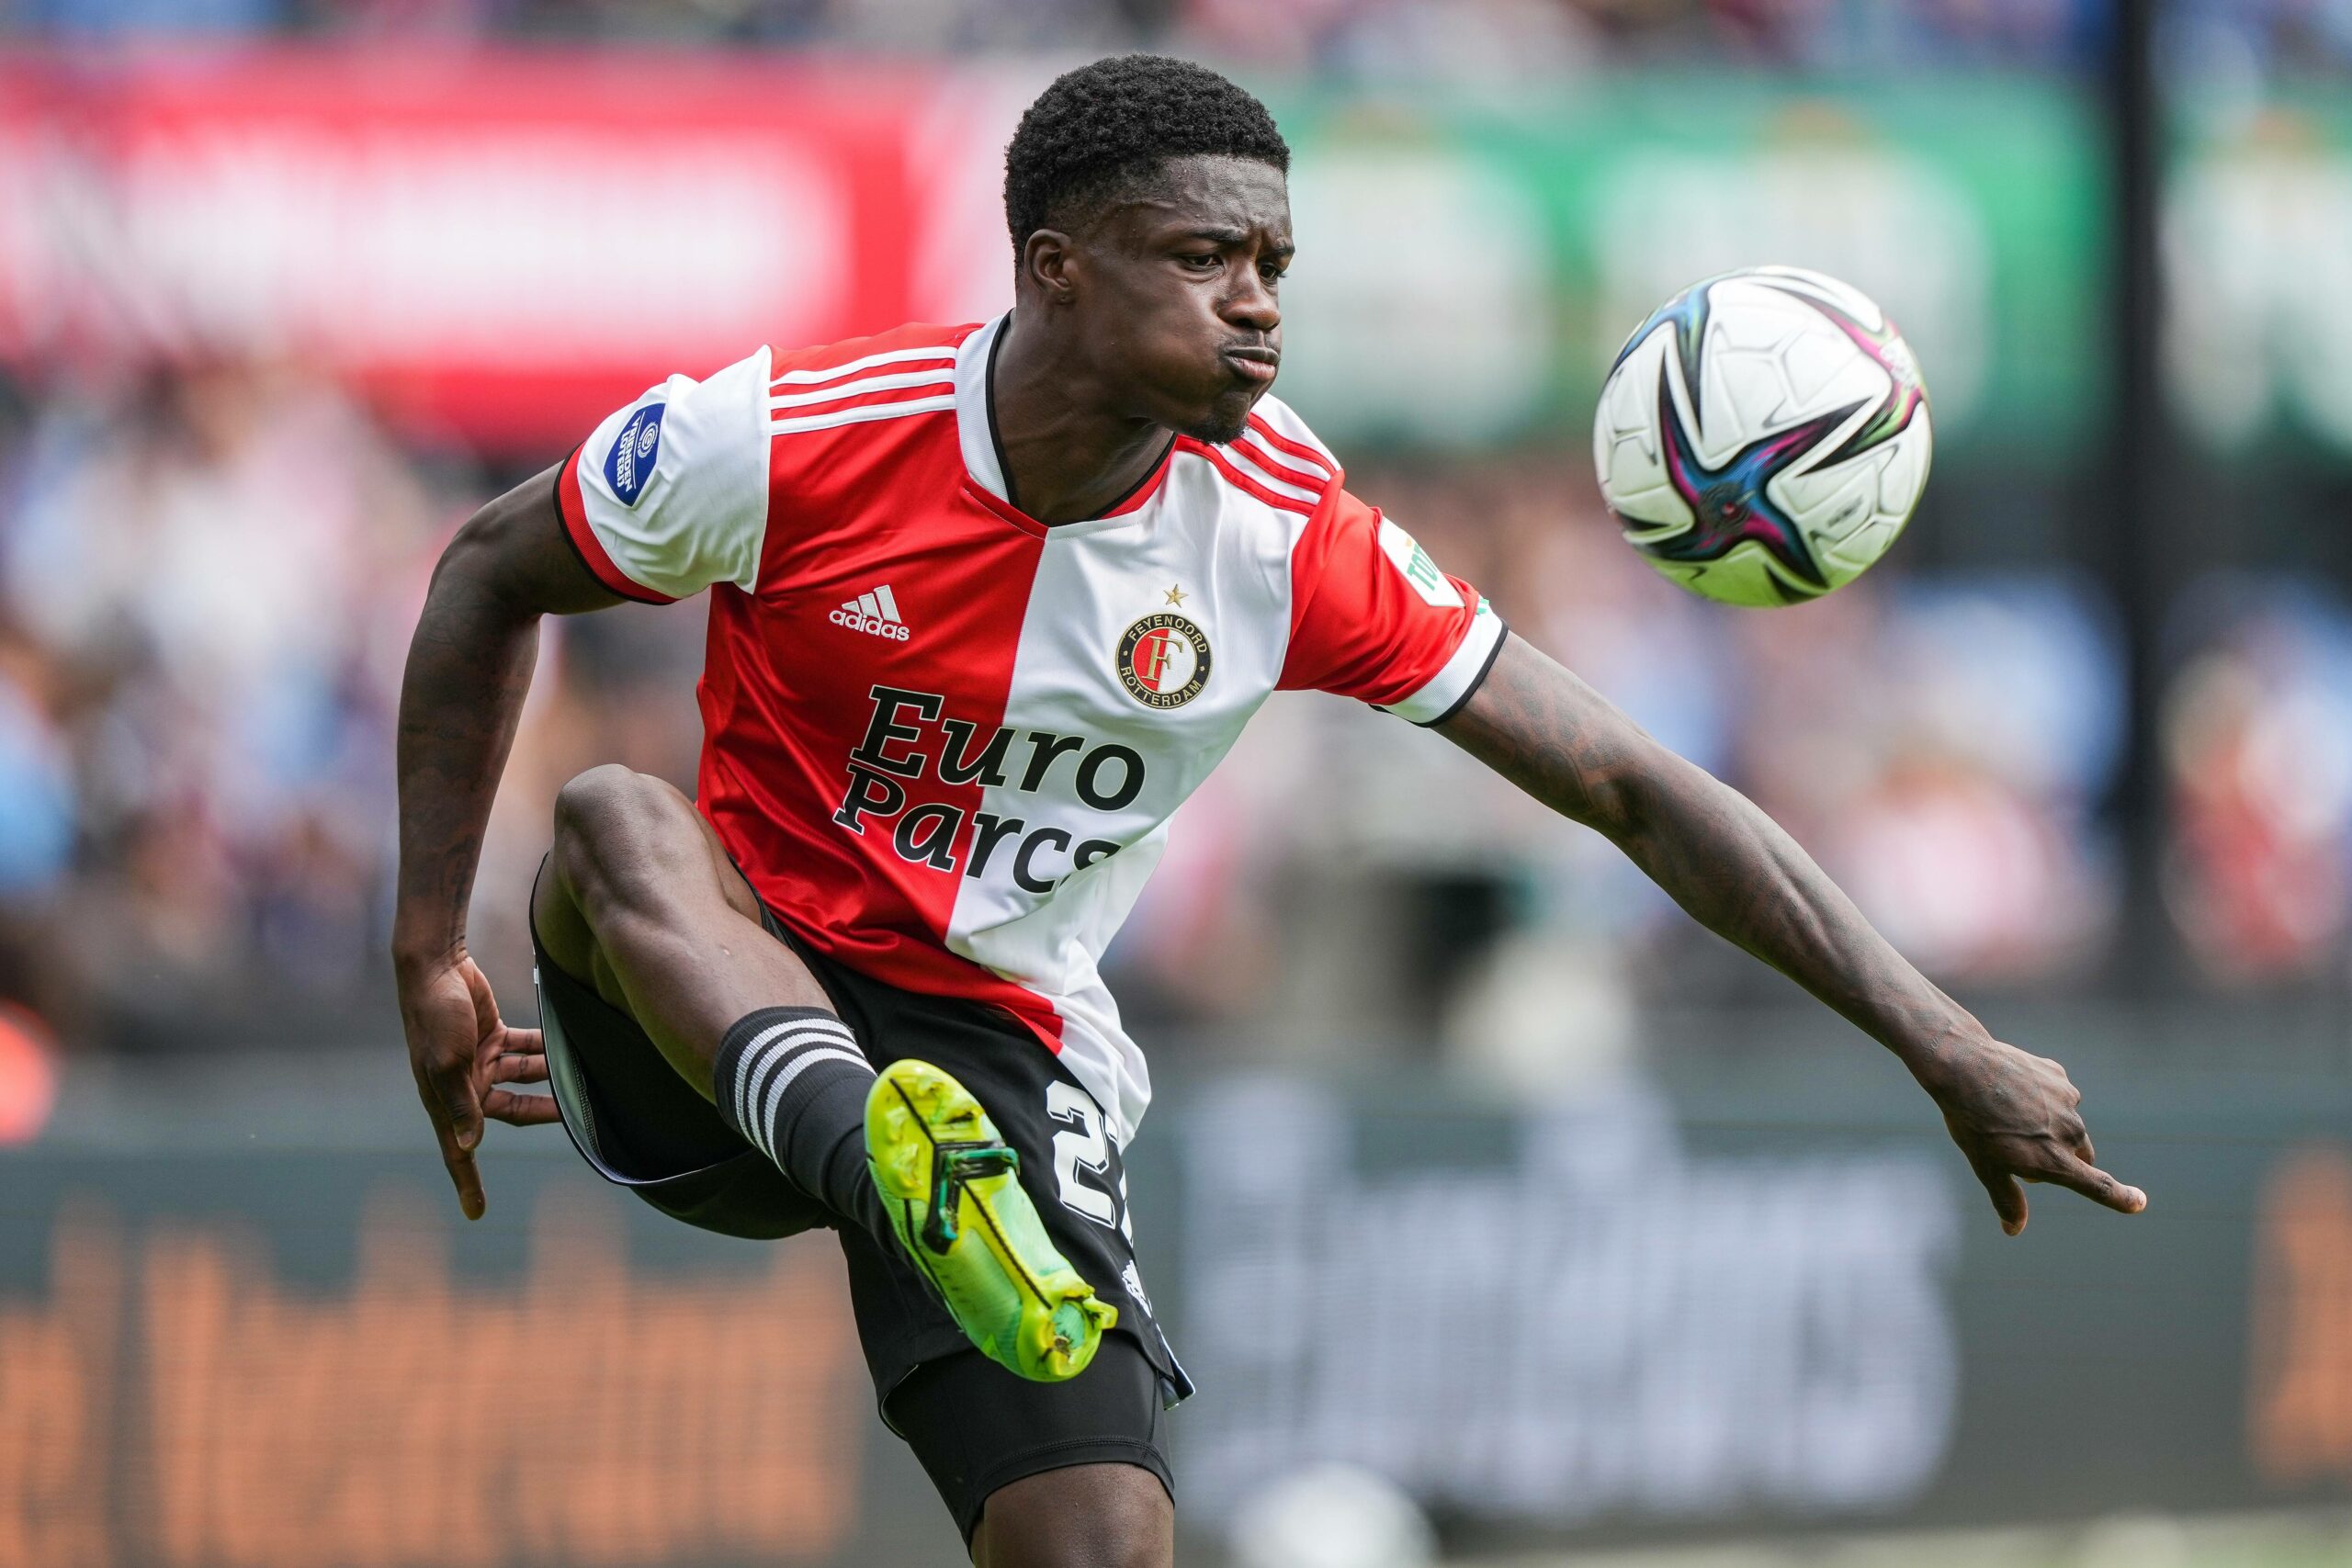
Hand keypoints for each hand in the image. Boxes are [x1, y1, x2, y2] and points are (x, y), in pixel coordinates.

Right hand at [396, 949, 558, 1219]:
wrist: (435, 965)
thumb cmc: (435, 1015)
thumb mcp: (448, 1061)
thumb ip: (463, 1102)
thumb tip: (471, 1145)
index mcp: (446, 1099)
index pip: (458, 1150)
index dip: (468, 1182)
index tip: (477, 1213)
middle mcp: (464, 1085)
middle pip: (511, 1111)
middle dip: (543, 1115)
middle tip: (582, 1120)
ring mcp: (479, 1060)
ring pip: (525, 1079)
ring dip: (552, 1079)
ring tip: (585, 1080)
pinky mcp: (492, 1036)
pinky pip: (525, 1050)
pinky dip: (546, 1049)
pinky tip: (569, 1047)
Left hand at [1920, 1036, 2146, 1234]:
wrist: (1963, 1067)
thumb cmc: (1972, 1122)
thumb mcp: (1985, 1166)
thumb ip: (2006, 1199)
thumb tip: (2014, 1229)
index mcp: (2055, 1161)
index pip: (2098, 1186)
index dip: (2121, 1197)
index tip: (2138, 1202)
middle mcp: (2069, 1133)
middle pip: (2081, 1155)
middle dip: (2063, 1157)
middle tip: (2021, 1149)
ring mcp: (2067, 1102)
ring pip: (2068, 1123)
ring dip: (2051, 1125)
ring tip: (2009, 1114)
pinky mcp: (2059, 1077)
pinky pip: (2057, 1095)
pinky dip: (2042, 1097)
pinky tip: (2014, 1089)